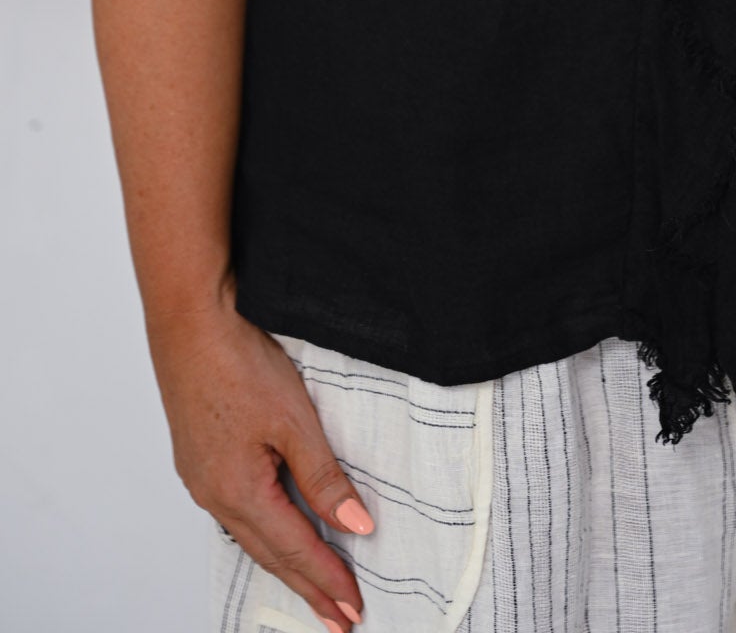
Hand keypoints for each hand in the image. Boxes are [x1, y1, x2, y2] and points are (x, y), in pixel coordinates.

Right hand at [148, 284, 370, 629]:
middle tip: (339, 618)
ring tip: (313, 588)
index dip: (327, 580)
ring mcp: (202, 478)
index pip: (295, 550)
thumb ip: (324, 478)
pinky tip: (274, 535)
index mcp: (238, 491)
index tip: (353, 609)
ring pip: (252, 535)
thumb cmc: (239, 362)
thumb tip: (356, 526)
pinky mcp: (199, 459)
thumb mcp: (294, 420)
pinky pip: (236, 512)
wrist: (190, 321)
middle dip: (308, 587)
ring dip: (285, 563)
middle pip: (270, 554)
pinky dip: (264, 532)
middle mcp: (214, 494)